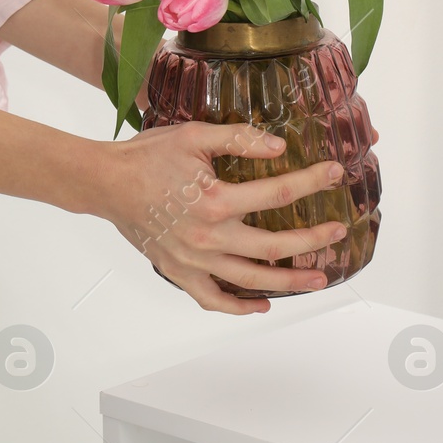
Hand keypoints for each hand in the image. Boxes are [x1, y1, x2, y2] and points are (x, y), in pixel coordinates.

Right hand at [92, 123, 348, 314]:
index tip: (335, 174)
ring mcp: (194, 260)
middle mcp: (208, 237)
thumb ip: (239, 139)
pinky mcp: (179, 272)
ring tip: (317, 278)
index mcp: (215, 201)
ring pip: (251, 280)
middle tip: (337, 234)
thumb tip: (278, 146)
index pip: (278, 194)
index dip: (311, 182)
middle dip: (312, 241)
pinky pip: (212, 299)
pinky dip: (238, 306)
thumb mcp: (194, 135)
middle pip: (274, 246)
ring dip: (288, 281)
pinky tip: (261, 304)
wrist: (105, 183)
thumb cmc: (147, 157)